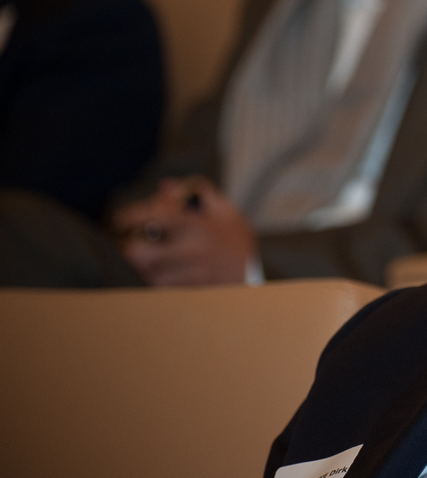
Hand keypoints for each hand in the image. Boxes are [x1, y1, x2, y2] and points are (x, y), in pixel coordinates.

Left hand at [115, 176, 257, 285]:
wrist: (254, 274)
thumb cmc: (236, 239)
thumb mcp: (224, 209)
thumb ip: (197, 192)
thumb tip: (166, 186)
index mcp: (198, 225)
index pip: (156, 216)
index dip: (132, 215)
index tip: (121, 219)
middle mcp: (192, 250)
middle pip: (142, 253)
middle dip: (130, 247)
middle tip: (132, 243)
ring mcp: (190, 273)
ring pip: (147, 273)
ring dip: (142, 266)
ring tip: (148, 259)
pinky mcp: (189, 290)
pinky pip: (160, 289)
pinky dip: (155, 280)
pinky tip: (162, 274)